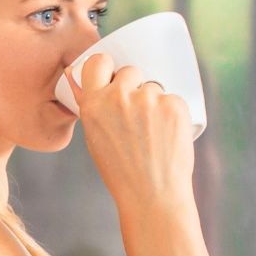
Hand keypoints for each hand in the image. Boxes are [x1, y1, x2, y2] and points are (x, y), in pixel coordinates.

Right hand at [65, 52, 196, 215]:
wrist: (152, 193)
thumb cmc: (120, 170)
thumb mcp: (94, 137)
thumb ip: (92, 108)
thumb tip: (81, 79)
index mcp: (94, 104)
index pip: (98, 62)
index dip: (106, 66)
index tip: (111, 74)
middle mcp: (119, 97)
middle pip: (130, 71)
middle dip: (134, 86)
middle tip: (138, 114)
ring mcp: (149, 99)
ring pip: (154, 88)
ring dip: (154, 103)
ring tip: (153, 134)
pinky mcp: (174, 104)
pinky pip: (173, 99)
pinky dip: (172, 114)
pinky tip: (167, 136)